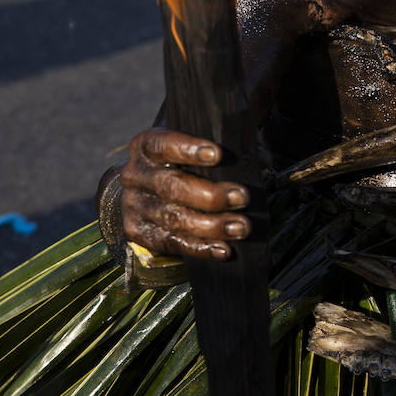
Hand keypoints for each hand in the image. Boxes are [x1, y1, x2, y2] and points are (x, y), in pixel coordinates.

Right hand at [121, 128, 251, 260]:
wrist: (143, 192)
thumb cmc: (180, 164)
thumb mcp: (194, 147)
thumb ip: (226, 146)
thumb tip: (261, 160)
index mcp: (146, 146)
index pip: (163, 144)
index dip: (188, 149)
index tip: (218, 154)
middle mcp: (136, 174)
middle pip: (171, 186)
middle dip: (210, 195)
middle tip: (243, 197)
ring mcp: (135, 205)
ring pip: (174, 218)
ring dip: (212, 226)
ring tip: (241, 227)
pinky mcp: (139, 233)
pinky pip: (172, 243)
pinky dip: (200, 248)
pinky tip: (224, 250)